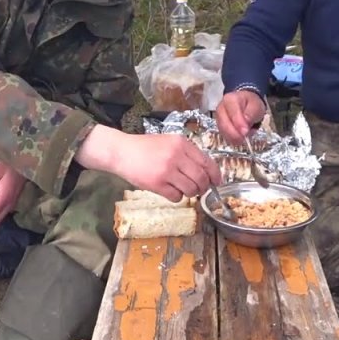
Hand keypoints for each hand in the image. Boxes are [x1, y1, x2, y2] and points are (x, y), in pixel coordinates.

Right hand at [75, 126, 221, 202]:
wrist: (122, 152)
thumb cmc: (145, 147)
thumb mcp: (169, 142)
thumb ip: (187, 153)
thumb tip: (206, 172)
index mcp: (182, 143)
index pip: (207, 162)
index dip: (215, 175)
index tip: (217, 182)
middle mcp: (176, 156)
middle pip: (201, 178)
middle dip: (203, 187)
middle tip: (199, 189)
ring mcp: (167, 170)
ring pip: (191, 189)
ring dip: (190, 193)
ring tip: (182, 189)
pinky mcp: (157, 184)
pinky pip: (176, 196)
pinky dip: (176, 197)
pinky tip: (169, 191)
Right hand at [216, 90, 266, 145]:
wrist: (247, 105)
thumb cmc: (251, 104)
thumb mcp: (256, 106)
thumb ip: (251, 115)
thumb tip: (245, 126)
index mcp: (230, 99)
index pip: (232, 113)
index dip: (239, 124)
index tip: (245, 131)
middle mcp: (221, 108)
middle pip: (224, 124)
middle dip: (235, 134)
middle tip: (245, 139)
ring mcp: (219, 118)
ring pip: (223, 132)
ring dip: (235, 137)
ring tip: (246, 136)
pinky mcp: (220, 127)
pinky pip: (225, 136)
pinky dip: (233, 139)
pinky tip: (241, 137)